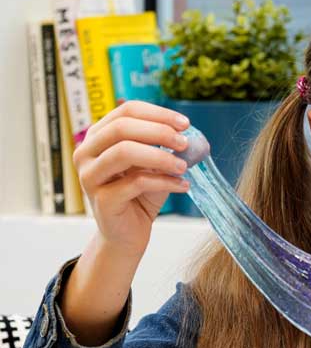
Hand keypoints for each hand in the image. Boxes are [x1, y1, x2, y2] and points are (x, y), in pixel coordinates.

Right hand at [73, 100, 192, 258]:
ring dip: (160, 156)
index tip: (185, 124)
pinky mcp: (102, 200)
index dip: (157, 114)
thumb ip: (163, 148)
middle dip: (159, 132)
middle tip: (184, 143)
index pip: (126, 111)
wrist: (127, 236)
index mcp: (98, 137)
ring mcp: (90, 176)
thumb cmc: (139, 198)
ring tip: (183, 166)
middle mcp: (87, 153)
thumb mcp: (152, 166)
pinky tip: (182, 185)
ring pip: (124, 152)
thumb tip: (185, 134)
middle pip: (122, 128)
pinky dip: (164, 181)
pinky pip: (136, 182)